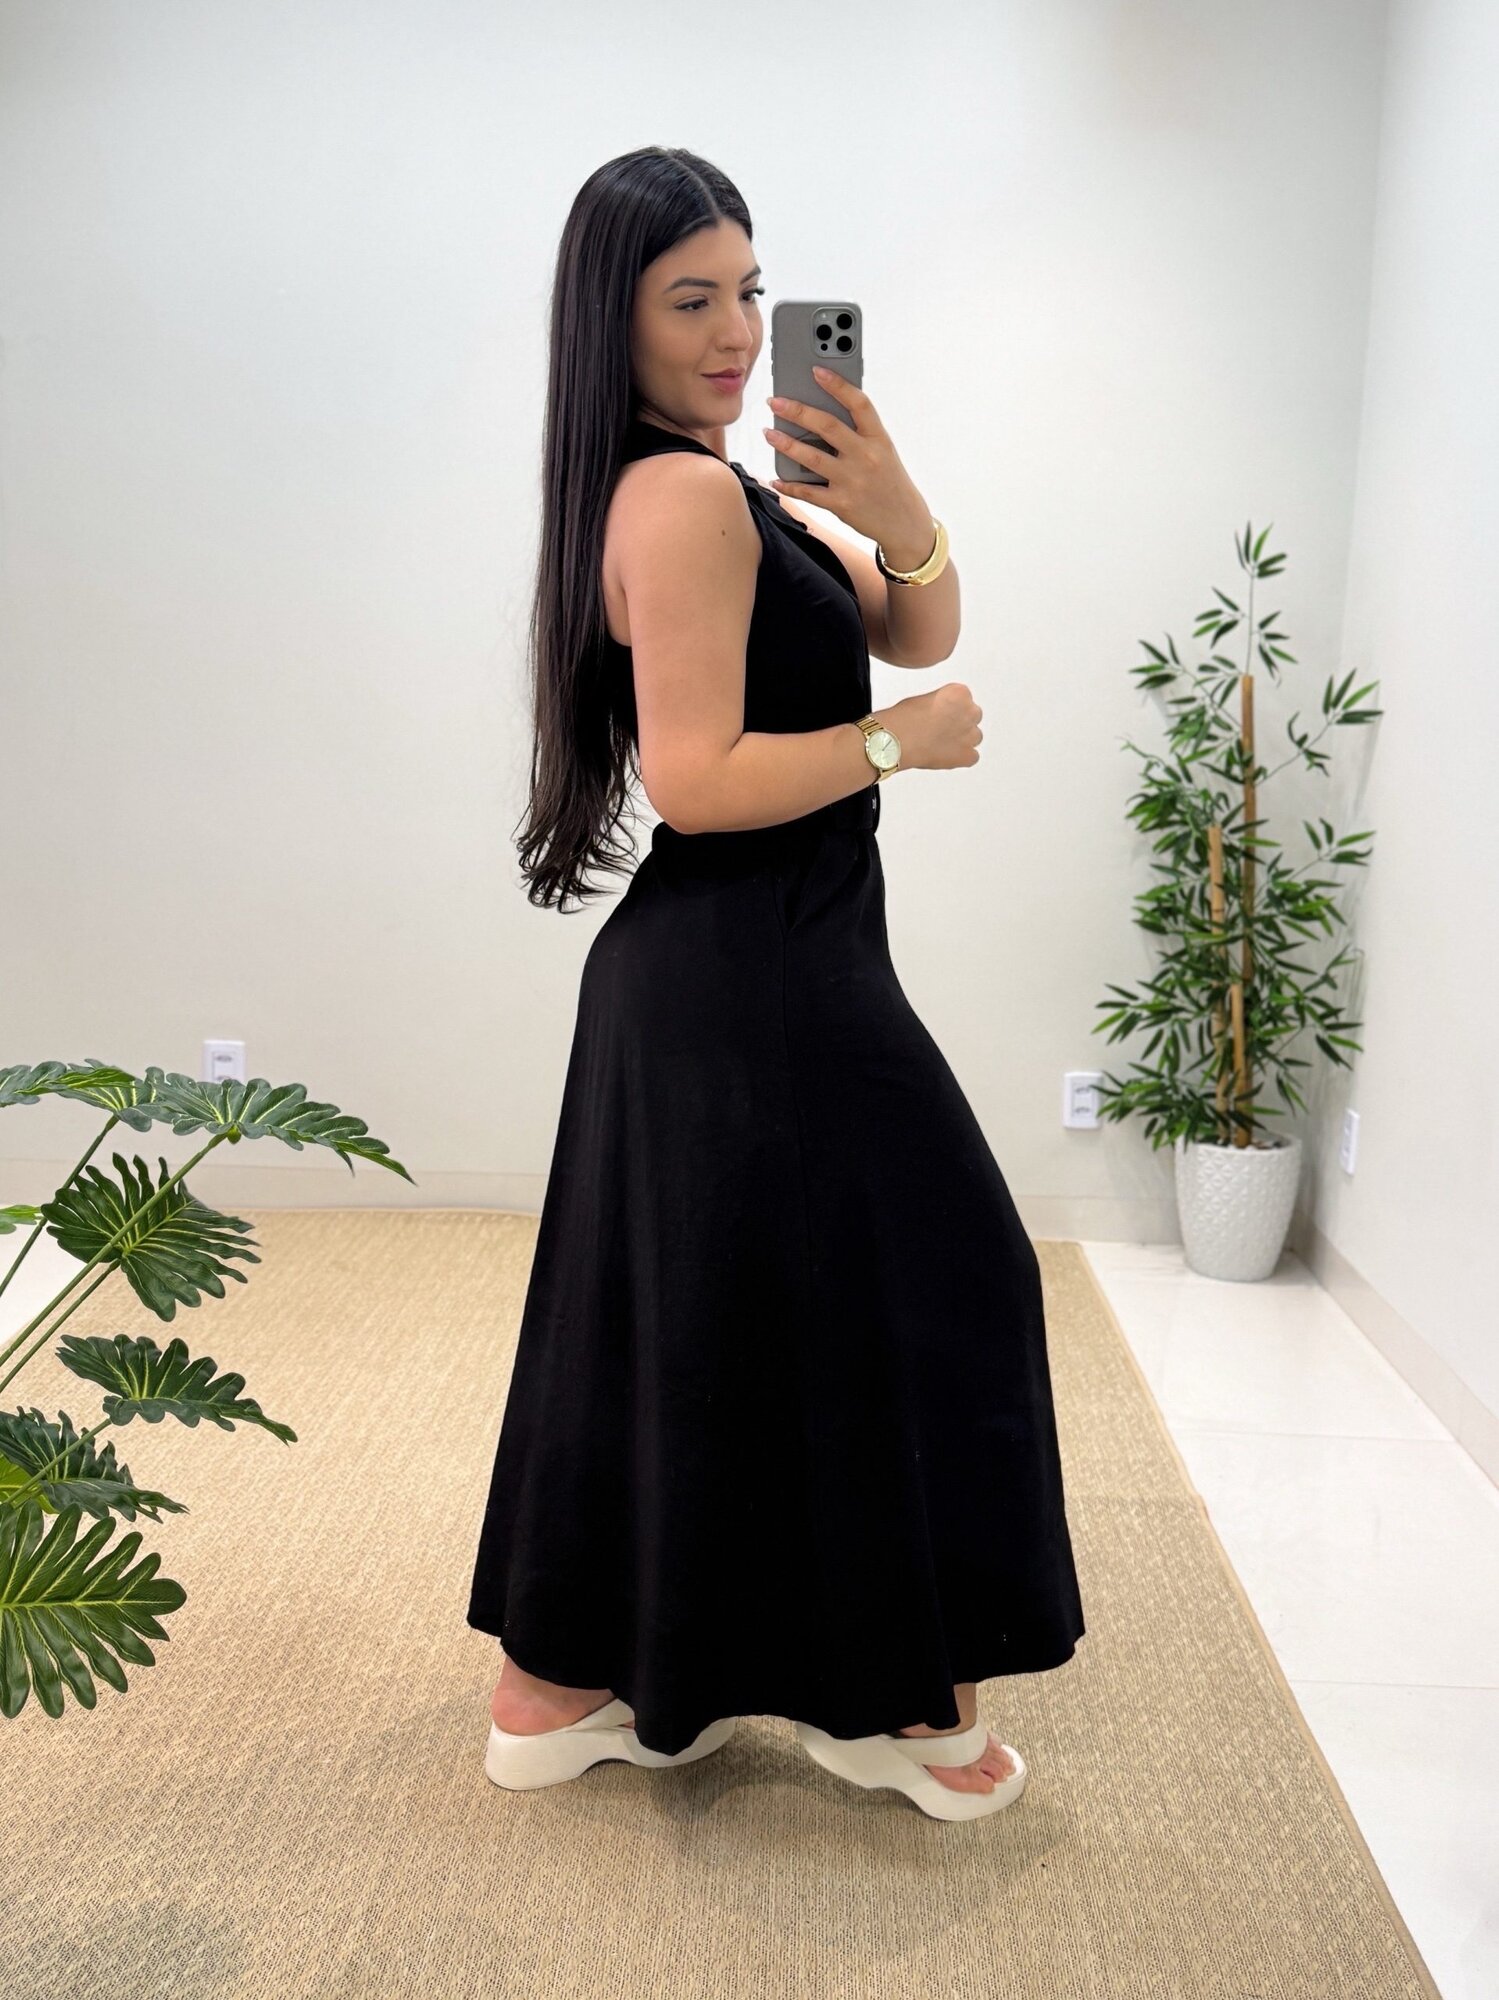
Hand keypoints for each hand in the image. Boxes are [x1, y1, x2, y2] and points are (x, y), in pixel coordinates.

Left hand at [763, 367, 933, 552]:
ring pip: (812, 457)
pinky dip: (789, 485)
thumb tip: (819, 415)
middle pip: (827, 426)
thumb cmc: (889, 480)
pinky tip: (775, 478)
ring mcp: (853, 481)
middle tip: (774, 402)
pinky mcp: (842, 504)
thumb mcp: (883, 451)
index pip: (859, 403)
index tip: (815, 371)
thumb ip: (859, 433)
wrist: (905, 522)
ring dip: (785, 443)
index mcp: (879, 438)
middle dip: (797, 411)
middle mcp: (866, 457)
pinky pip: (808, 492)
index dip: (837, 385)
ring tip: (768, 433)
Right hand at [885, 684, 982, 771]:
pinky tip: (946, 755)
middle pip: (973, 716)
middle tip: (941, 729)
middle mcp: (970, 712)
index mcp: (960, 693)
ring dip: (962, 739)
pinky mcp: (967, 755)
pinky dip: (962, 757)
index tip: (942, 713)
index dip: (952, 708)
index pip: (965, 699)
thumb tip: (944, 712)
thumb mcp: (926, 698)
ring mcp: (971, 735)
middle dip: (959, 723)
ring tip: (941, 742)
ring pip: (975, 737)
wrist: (895, 741)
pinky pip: (972, 757)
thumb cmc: (903, 719)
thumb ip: (942, 703)